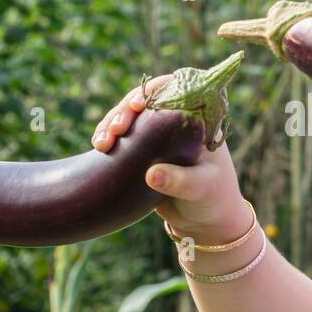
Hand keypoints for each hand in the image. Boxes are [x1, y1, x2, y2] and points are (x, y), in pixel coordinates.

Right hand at [91, 75, 251, 242]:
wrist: (204, 221)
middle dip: (125, 110)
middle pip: (146, 101)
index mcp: (198, 120)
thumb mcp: (202, 189)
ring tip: (101, 143)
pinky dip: (108, 137)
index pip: (177, 90)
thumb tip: (152, 175)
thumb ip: (181, 182)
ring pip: (129, 117)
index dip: (155, 91)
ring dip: (111, 123)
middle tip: (115, 130)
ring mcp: (157, 136)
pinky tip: (99, 146)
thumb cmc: (213, 200)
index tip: (139, 105)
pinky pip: (121, 138)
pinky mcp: (141, 152)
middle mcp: (176, 122)